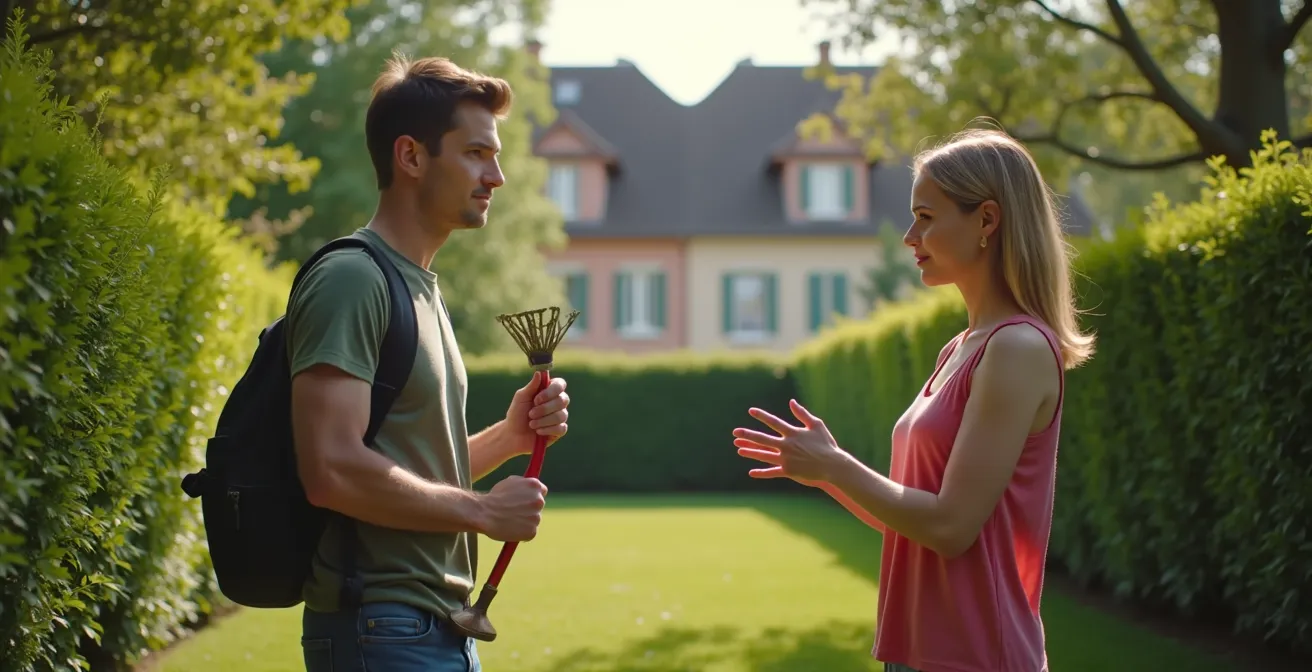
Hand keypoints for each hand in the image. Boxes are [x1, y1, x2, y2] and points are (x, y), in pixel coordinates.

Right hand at [477, 475, 546, 541]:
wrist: (484, 513)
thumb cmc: (494, 497)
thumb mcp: (510, 482)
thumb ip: (523, 485)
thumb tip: (529, 487)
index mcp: (535, 486)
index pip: (542, 491)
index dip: (532, 496)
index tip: (526, 500)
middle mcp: (539, 501)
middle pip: (539, 506)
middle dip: (529, 509)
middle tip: (514, 512)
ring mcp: (536, 517)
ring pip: (533, 520)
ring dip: (525, 521)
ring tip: (509, 520)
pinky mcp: (532, 531)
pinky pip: (529, 533)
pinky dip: (521, 533)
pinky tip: (510, 529)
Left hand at [504, 371, 569, 454]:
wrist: (513, 435)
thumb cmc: (516, 414)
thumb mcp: (521, 398)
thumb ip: (531, 386)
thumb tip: (539, 372)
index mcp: (548, 391)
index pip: (560, 385)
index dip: (551, 391)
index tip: (536, 399)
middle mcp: (557, 402)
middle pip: (563, 400)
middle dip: (545, 409)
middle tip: (530, 414)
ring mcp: (559, 416)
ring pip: (562, 415)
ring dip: (543, 420)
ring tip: (531, 424)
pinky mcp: (560, 430)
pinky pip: (561, 428)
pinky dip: (547, 430)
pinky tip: (538, 431)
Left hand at [732, 399, 847, 484]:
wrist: (833, 465)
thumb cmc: (826, 444)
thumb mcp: (816, 425)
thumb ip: (802, 413)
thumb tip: (791, 401)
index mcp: (793, 433)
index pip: (774, 422)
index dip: (762, 416)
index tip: (751, 411)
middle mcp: (787, 445)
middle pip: (763, 439)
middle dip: (748, 435)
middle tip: (735, 432)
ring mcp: (786, 459)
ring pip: (764, 455)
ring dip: (750, 451)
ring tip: (738, 449)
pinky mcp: (789, 471)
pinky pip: (772, 472)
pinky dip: (762, 473)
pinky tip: (751, 472)